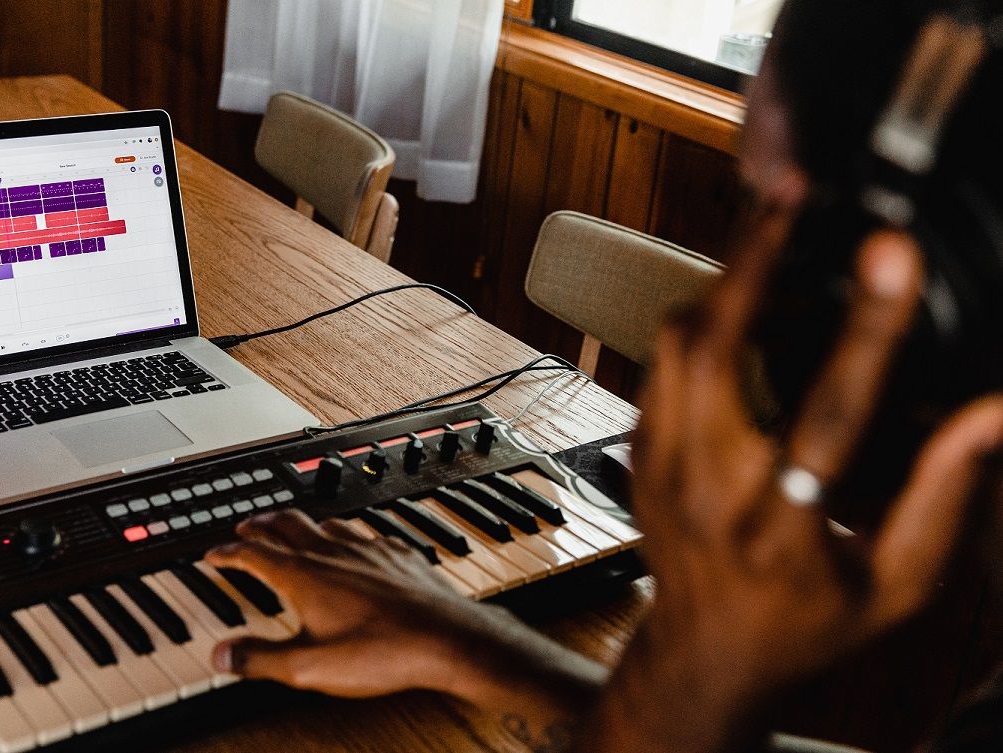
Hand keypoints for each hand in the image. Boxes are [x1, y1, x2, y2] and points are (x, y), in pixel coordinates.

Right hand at [203, 508, 482, 696]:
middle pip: (286, 525)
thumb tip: (221, 653)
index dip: (229, 552)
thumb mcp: (308, 667)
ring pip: (324, 523)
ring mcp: (366, 549)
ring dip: (301, 522)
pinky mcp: (395, 554)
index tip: (214, 552)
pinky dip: (345, 532)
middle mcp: (332, 553)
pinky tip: (354, 541)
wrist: (444, 638)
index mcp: (303, 576)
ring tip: (292, 525)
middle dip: (261, 525)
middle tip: (247, 526)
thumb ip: (259, 659)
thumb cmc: (381, 651)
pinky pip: (363, 532)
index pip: (254, 554)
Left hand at [588, 210, 1002, 751]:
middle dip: (752, 260)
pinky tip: (738, 289)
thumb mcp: (896, 583)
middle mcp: (707, 487)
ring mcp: (658, 466)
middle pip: (716, 349)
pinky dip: (701, 315)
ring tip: (771, 226)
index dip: (868, 326)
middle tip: (792, 194)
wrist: (705, 654)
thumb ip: (944, 492)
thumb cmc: (807, 624)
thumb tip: (994, 411)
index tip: (891, 253)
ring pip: (675, 343)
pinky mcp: (638, 451)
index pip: (828, 412)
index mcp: (782, 525)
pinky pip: (661, 361)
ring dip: (723, 278)